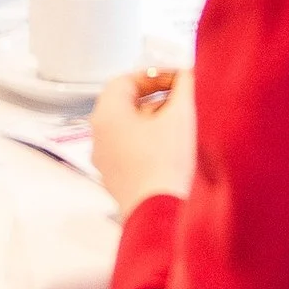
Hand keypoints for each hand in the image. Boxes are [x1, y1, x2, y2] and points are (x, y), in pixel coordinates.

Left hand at [89, 68, 197, 219]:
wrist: (163, 213)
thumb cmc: (166, 166)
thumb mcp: (182, 114)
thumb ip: (186, 85)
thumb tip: (188, 74)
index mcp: (106, 115)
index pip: (126, 80)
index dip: (156, 75)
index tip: (178, 79)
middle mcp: (100, 138)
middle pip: (128, 105)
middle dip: (159, 98)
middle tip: (184, 98)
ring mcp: (107, 163)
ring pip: (132, 130)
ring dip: (158, 122)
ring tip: (185, 124)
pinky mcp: (120, 182)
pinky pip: (134, 153)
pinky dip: (154, 145)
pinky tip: (177, 150)